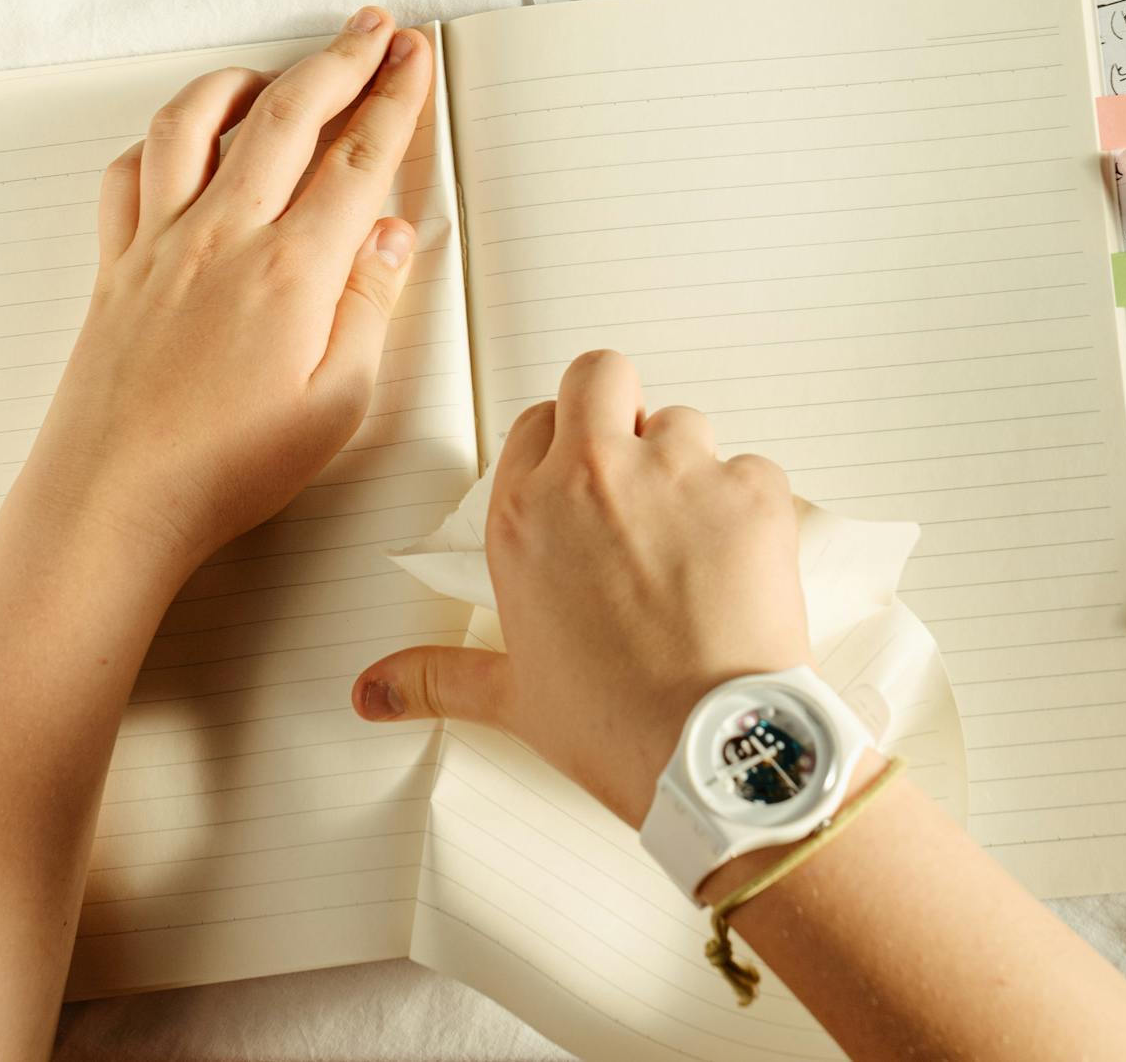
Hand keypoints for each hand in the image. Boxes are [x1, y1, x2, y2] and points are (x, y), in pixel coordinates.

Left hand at [14, 8, 435, 582]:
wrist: (114, 501)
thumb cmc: (224, 470)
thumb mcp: (336, 405)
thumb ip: (368, 306)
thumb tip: (389, 234)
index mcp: (290, 270)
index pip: (358, 158)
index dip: (393, 98)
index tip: (412, 59)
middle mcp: (222, 236)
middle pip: (289, 115)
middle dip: (340, 60)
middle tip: (375, 29)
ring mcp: (161, 243)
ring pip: (197, 122)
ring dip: (247, 79)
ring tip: (279, 68)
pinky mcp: (117, 264)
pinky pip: (130, 171)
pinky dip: (160, 138)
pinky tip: (182, 138)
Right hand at [351, 350, 811, 824]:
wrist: (713, 752)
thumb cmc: (614, 726)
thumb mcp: (513, 698)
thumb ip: (436, 678)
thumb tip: (371, 691)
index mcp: (524, 514)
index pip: (534, 421)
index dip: (560, 445)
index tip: (576, 486)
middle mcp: (594, 476)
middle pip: (601, 374)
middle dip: (618, 407)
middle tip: (635, 475)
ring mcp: (677, 474)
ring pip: (685, 422)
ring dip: (689, 466)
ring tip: (694, 542)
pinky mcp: (750, 490)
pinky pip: (754, 468)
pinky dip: (751, 507)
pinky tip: (741, 565)